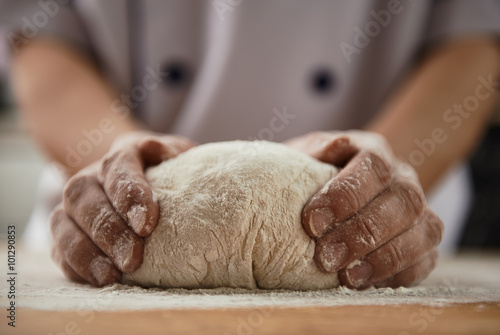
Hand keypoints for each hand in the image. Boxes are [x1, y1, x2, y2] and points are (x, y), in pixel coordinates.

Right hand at [49, 132, 194, 285]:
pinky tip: (98, 279)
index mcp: (124, 153)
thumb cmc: (169, 172)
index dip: (129, 195)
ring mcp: (73, 203)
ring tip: (113, 275)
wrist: (145, 178)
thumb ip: (175, 154)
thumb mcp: (180, 157)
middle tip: (133, 259)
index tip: (146, 225)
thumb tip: (161, 152)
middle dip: (108, 231)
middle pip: (86, 197)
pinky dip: (75, 265)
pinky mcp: (65, 229)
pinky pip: (58, 247)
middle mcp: (92, 175)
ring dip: (87, 252)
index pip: (118, 167)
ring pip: (63, 222)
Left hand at [285, 131, 443, 288]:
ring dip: (385, 257)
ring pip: (424, 231)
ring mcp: (419, 209)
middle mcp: (403, 177)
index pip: (373, 165)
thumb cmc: (312, 175)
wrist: (331, 193)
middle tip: (326, 256)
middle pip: (403, 200)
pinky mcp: (423, 241)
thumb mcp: (305, 157)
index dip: (346, 194)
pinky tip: (368, 282)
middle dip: (363, 233)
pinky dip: (400, 273)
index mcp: (374, 150)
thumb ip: (314, 152)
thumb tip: (330, 148)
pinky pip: (427, 258)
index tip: (313, 222)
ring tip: (347, 276)